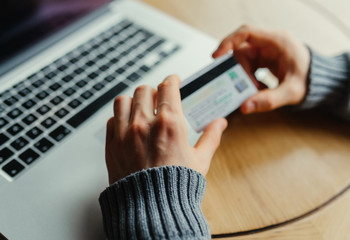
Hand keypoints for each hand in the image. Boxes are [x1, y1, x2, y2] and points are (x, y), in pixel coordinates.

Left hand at [105, 75, 227, 183]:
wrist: (152, 208)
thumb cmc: (176, 186)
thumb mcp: (200, 160)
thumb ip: (211, 137)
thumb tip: (220, 123)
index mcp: (170, 124)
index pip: (168, 87)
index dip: (172, 80)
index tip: (173, 81)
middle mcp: (145, 124)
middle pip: (145, 90)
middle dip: (154, 91)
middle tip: (158, 98)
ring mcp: (125, 133)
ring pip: (124, 100)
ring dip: (133, 100)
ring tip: (140, 107)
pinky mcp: (112, 144)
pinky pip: (112, 120)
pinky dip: (120, 118)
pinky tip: (128, 125)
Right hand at [213, 25, 310, 113]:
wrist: (320, 81)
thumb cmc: (310, 81)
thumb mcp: (291, 92)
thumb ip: (269, 100)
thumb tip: (244, 107)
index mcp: (277, 41)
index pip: (246, 33)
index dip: (228, 42)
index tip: (216, 56)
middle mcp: (269, 43)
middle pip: (241, 51)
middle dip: (240, 72)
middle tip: (245, 89)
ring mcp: (266, 50)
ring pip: (243, 61)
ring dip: (244, 77)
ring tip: (255, 91)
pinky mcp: (264, 59)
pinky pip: (248, 67)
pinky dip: (249, 79)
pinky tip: (258, 89)